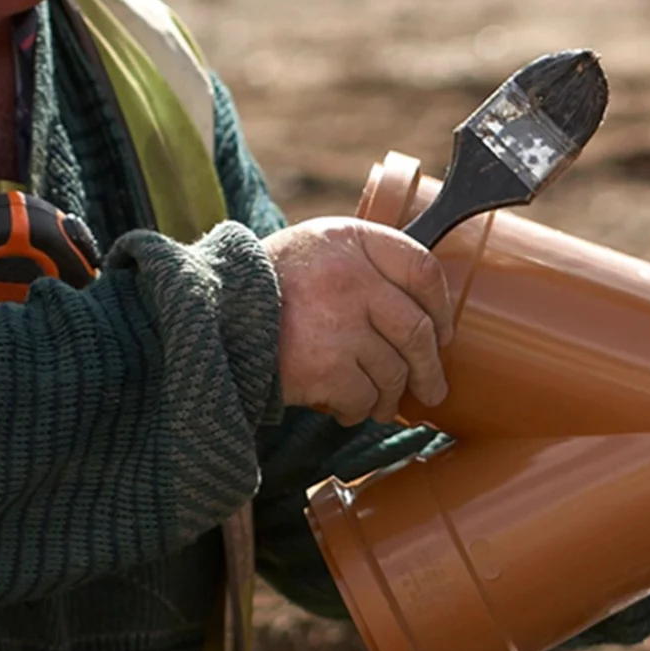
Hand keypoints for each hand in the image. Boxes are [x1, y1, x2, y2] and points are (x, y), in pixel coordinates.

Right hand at [262, 217, 454, 424]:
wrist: (206, 316)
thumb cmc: (267, 287)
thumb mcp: (315, 250)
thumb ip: (363, 266)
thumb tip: (423, 315)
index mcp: (352, 240)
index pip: (422, 269)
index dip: (441, 307)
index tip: (443, 333)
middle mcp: (351, 277)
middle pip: (417, 331)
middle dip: (429, 369)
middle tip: (432, 390)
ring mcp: (340, 324)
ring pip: (393, 372)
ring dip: (389, 397)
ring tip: (380, 405)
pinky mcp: (324, 367)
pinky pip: (362, 398)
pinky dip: (357, 410)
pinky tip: (344, 408)